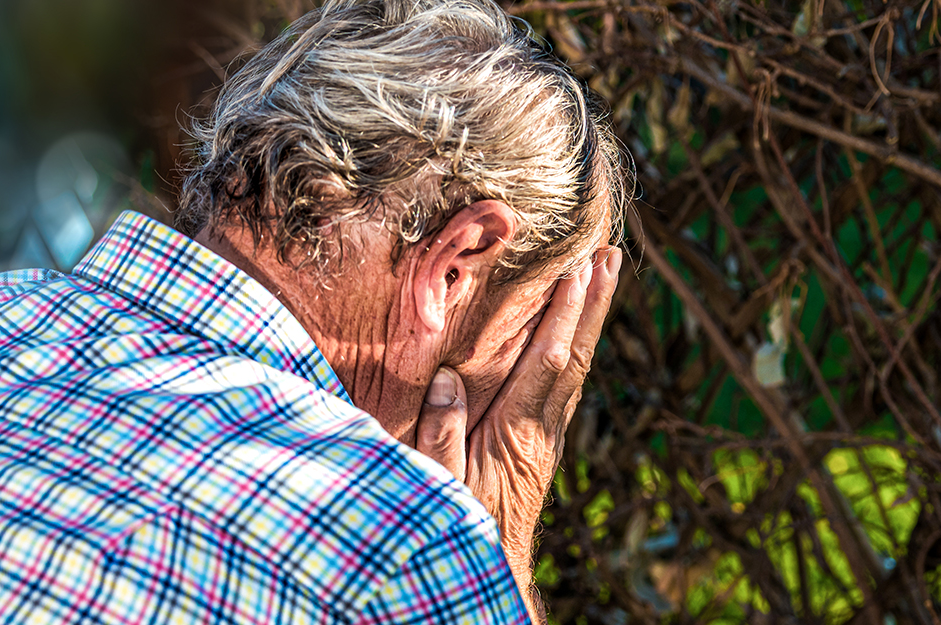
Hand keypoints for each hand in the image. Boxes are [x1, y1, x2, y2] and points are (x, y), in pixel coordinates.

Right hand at [414, 247, 620, 619]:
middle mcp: (543, 430)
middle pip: (573, 358)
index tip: (577, 272)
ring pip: (574, 369)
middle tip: (610, 257)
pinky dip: (574, 347)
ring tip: (604, 276)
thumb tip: (446, 379)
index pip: (546, 363)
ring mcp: (548, 436)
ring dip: (589, 321)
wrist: (493, 568)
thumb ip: (441, 432)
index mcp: (517, 433)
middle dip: (592, 306)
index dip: (563, 316)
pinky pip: (565, 384)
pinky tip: (575, 330)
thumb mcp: (438, 482)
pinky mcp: (543, 442)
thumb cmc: (460, 525)